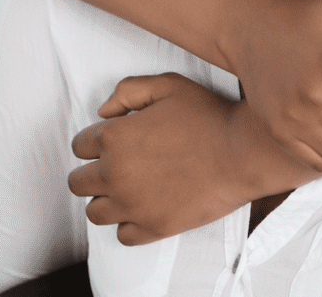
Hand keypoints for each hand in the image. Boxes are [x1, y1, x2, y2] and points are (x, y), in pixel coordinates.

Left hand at [69, 73, 287, 244]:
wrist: (243, 152)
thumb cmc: (209, 116)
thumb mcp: (168, 85)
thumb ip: (128, 90)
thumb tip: (103, 111)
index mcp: (115, 138)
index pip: (79, 146)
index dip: (95, 141)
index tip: (114, 142)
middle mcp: (116, 174)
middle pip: (78, 182)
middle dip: (94, 172)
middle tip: (119, 165)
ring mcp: (133, 205)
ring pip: (95, 212)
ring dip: (107, 199)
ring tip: (130, 188)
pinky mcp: (153, 228)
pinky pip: (123, 235)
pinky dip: (130, 223)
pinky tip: (146, 207)